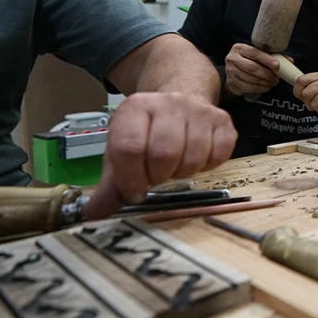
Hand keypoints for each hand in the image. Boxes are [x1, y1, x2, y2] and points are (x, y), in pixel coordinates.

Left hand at [84, 93, 235, 217]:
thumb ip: (111, 184)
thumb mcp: (122, 153)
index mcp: (136, 108)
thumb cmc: (146, 134)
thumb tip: (95, 214)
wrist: (178, 106)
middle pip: (164, 153)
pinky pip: (220, 154)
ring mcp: (199, 110)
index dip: (131, 178)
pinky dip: (208, 167)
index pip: (130, 147)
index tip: (135, 192)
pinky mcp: (223, 120)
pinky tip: (196, 160)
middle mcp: (168, 103)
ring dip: (183, 173)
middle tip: (156, 177)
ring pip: (194, 157)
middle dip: (159, 176)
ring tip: (175, 167)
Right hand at [224, 43, 281, 96]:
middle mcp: (232, 59)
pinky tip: (266, 87)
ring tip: (273, 82)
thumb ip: (273, 56)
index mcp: (239, 48)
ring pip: (251, 79)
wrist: (233, 72)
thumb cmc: (249, 61)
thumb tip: (290, 61)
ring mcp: (230, 71)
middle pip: (252, 68)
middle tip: (277, 78)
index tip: (277, 65)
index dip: (267, 60)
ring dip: (265, 82)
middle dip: (267, 74)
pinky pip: (248, 87)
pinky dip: (260, 88)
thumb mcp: (259, 55)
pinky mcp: (232, 83)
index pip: (254, 53)